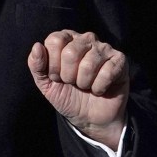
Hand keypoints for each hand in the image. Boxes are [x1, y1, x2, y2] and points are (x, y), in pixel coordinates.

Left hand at [28, 29, 128, 148]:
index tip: (57, 77)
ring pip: (89, 64)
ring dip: (84, 83)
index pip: (54, 41)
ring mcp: (104, 48)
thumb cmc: (67, 95)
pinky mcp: (120, 60)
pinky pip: (107, 72)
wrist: (90, 118)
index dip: (53, 65)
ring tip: (86, 86)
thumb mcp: (46, 83)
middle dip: (68, 76)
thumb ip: (36, 65)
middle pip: (71, 53)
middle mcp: (85, 38)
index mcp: (66, 38)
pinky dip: (99, 87)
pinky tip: (99, 89)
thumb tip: (37, 46)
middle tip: (73, 83)